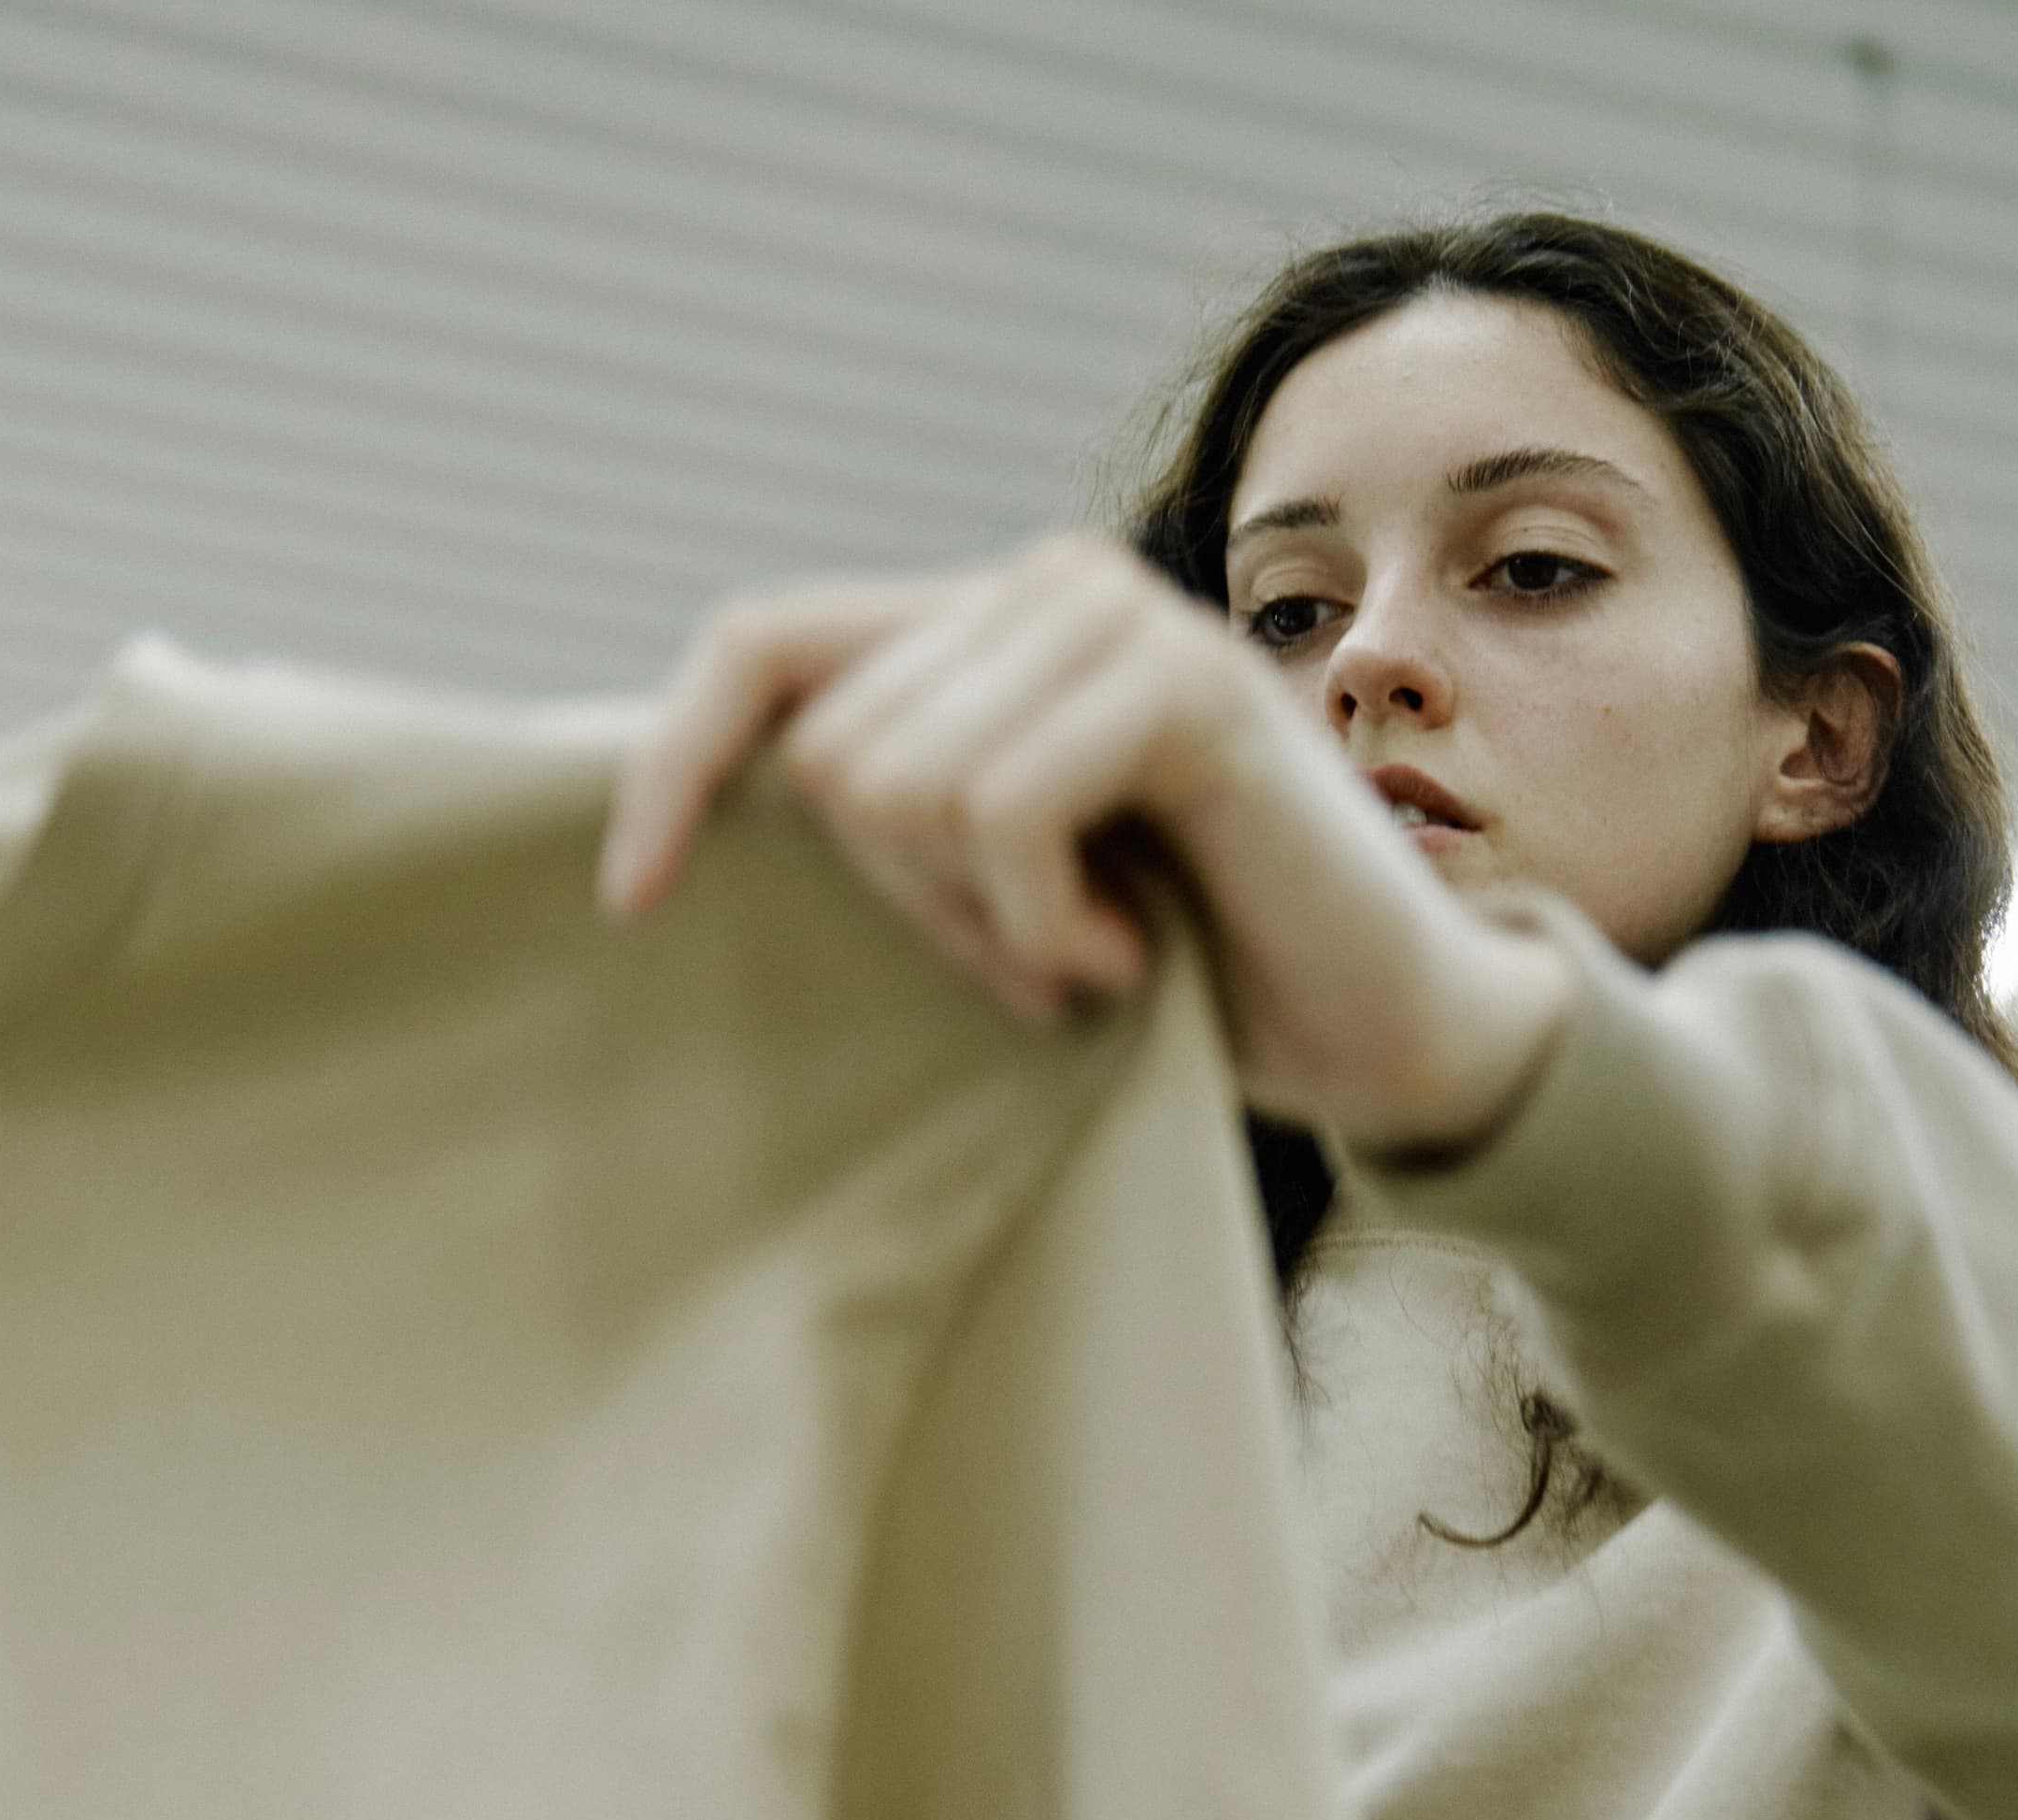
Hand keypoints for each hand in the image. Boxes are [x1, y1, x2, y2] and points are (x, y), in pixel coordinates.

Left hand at [596, 534, 1574, 1156]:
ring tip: (1092, 949)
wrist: (1385, 1033)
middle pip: (828, 756)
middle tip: (1038, 954)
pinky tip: (1129, 950)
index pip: (759, 644)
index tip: (632, 904)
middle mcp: (1045, 587)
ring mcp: (1117, 619)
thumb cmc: (1190, 970)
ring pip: (896, 787)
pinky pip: (996, 811)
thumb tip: (655, 829)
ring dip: (985, 925)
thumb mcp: (993, 891)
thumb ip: (885, 818)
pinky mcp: (1184, 686)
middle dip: (910, 902)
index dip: (674, 764)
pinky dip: (1042, 923)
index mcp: (988, 624)